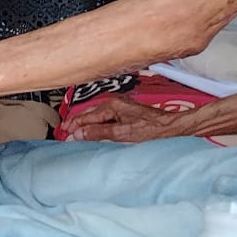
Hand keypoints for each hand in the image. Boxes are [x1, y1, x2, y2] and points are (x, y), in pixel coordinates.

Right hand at [62, 94, 178, 142]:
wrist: (172, 128)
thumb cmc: (152, 130)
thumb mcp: (121, 134)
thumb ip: (98, 133)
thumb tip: (78, 134)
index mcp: (111, 105)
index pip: (85, 116)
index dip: (73, 126)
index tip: (64, 135)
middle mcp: (115, 102)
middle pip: (89, 113)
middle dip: (76, 122)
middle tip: (65, 132)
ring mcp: (121, 106)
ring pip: (96, 114)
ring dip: (85, 123)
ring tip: (75, 131)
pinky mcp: (126, 111)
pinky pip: (105, 116)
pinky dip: (96, 122)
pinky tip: (93, 129)